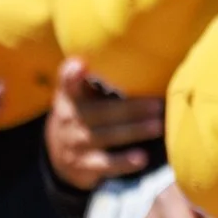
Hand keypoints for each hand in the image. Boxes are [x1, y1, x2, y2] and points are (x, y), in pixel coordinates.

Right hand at [44, 59, 160, 190]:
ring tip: (157, 126)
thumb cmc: (83, 112)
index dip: (71, 75)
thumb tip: (140, 52)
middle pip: (99, 112)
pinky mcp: (84, 165)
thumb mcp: (81, 94)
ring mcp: (76, 143)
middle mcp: (69, 119)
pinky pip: (105, 164)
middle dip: (129, 109)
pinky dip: (123, 162)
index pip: (67, 84)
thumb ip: (98, 76)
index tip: (81, 65)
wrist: (59, 154)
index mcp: (70, 97)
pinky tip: (141, 158)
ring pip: (106, 136)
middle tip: (157, 104)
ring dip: (133, 131)